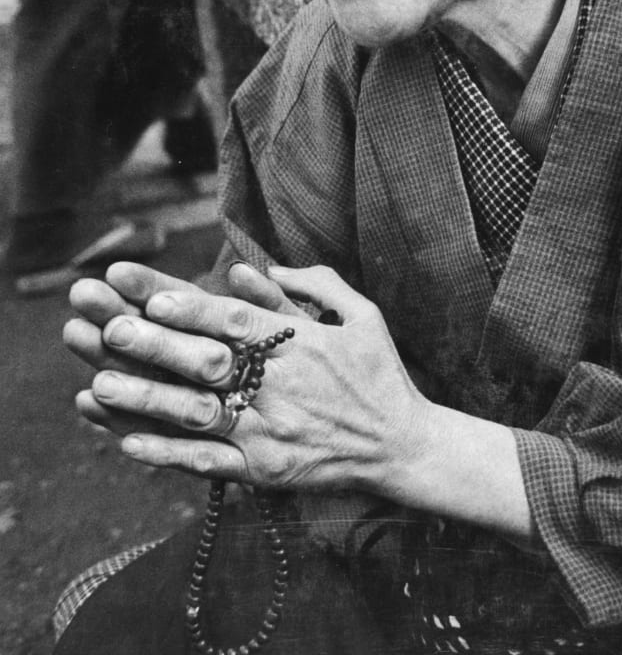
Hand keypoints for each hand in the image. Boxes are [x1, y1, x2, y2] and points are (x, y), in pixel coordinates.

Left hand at [71, 263, 430, 496]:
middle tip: (109, 327)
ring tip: (98, 384)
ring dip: (147, 399)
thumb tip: (257, 267)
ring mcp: (270, 433)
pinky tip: (128, 443)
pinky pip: (210, 465)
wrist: (404, 447)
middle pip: (209, 363)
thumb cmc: (381, 373)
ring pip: (199, 415)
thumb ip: (315, 285)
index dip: (193, 308)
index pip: (237, 321)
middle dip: (156, 345)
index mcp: (301, 345)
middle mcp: (281, 387)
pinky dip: (169, 455)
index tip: (151, 295)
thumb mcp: (361, 315)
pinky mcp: (266, 472)